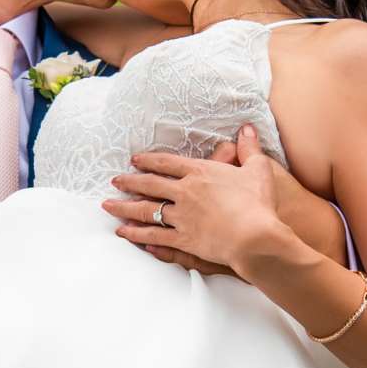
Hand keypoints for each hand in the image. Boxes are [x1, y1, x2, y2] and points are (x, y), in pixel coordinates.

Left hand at [102, 126, 288, 277]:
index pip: (168, 163)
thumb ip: (249, 148)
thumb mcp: (258, 169)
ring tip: (108, 206)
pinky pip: (153, 235)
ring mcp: (181, 217)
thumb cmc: (259, 203)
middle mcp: (185, 192)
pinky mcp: (182, 239)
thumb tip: (247, 127)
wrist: (255, 237)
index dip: (149, 160)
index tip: (135, 159)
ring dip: (124, 207)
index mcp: (201, 173)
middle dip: (130, 181)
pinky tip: (123, 233)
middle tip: (115, 180)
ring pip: (146, 210)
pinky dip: (137, 234)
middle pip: (150, 184)